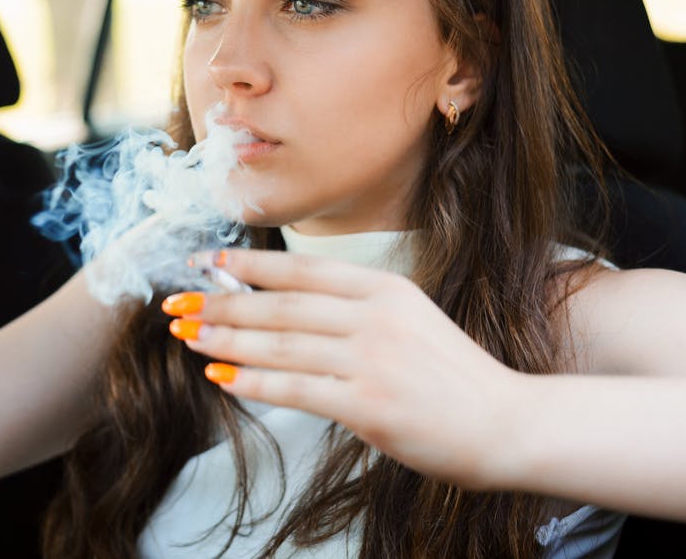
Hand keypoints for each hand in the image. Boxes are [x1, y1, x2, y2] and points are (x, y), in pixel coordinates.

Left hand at [161, 248, 524, 487]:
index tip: (208, 262)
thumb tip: (287, 307)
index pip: (302, 269)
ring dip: (226, 340)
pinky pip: (295, 389)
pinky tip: (221, 378)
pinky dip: (252, 383)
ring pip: (280, 344)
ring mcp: (371, 359)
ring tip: (188, 336)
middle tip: (178, 302)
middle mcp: (376, 316)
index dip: (248, 264)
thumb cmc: (453, 376)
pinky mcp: (368, 404)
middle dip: (221, 302)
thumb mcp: (411, 319)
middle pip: (280, 305)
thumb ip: (356, 309)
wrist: (506, 423)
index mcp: (386, 288)